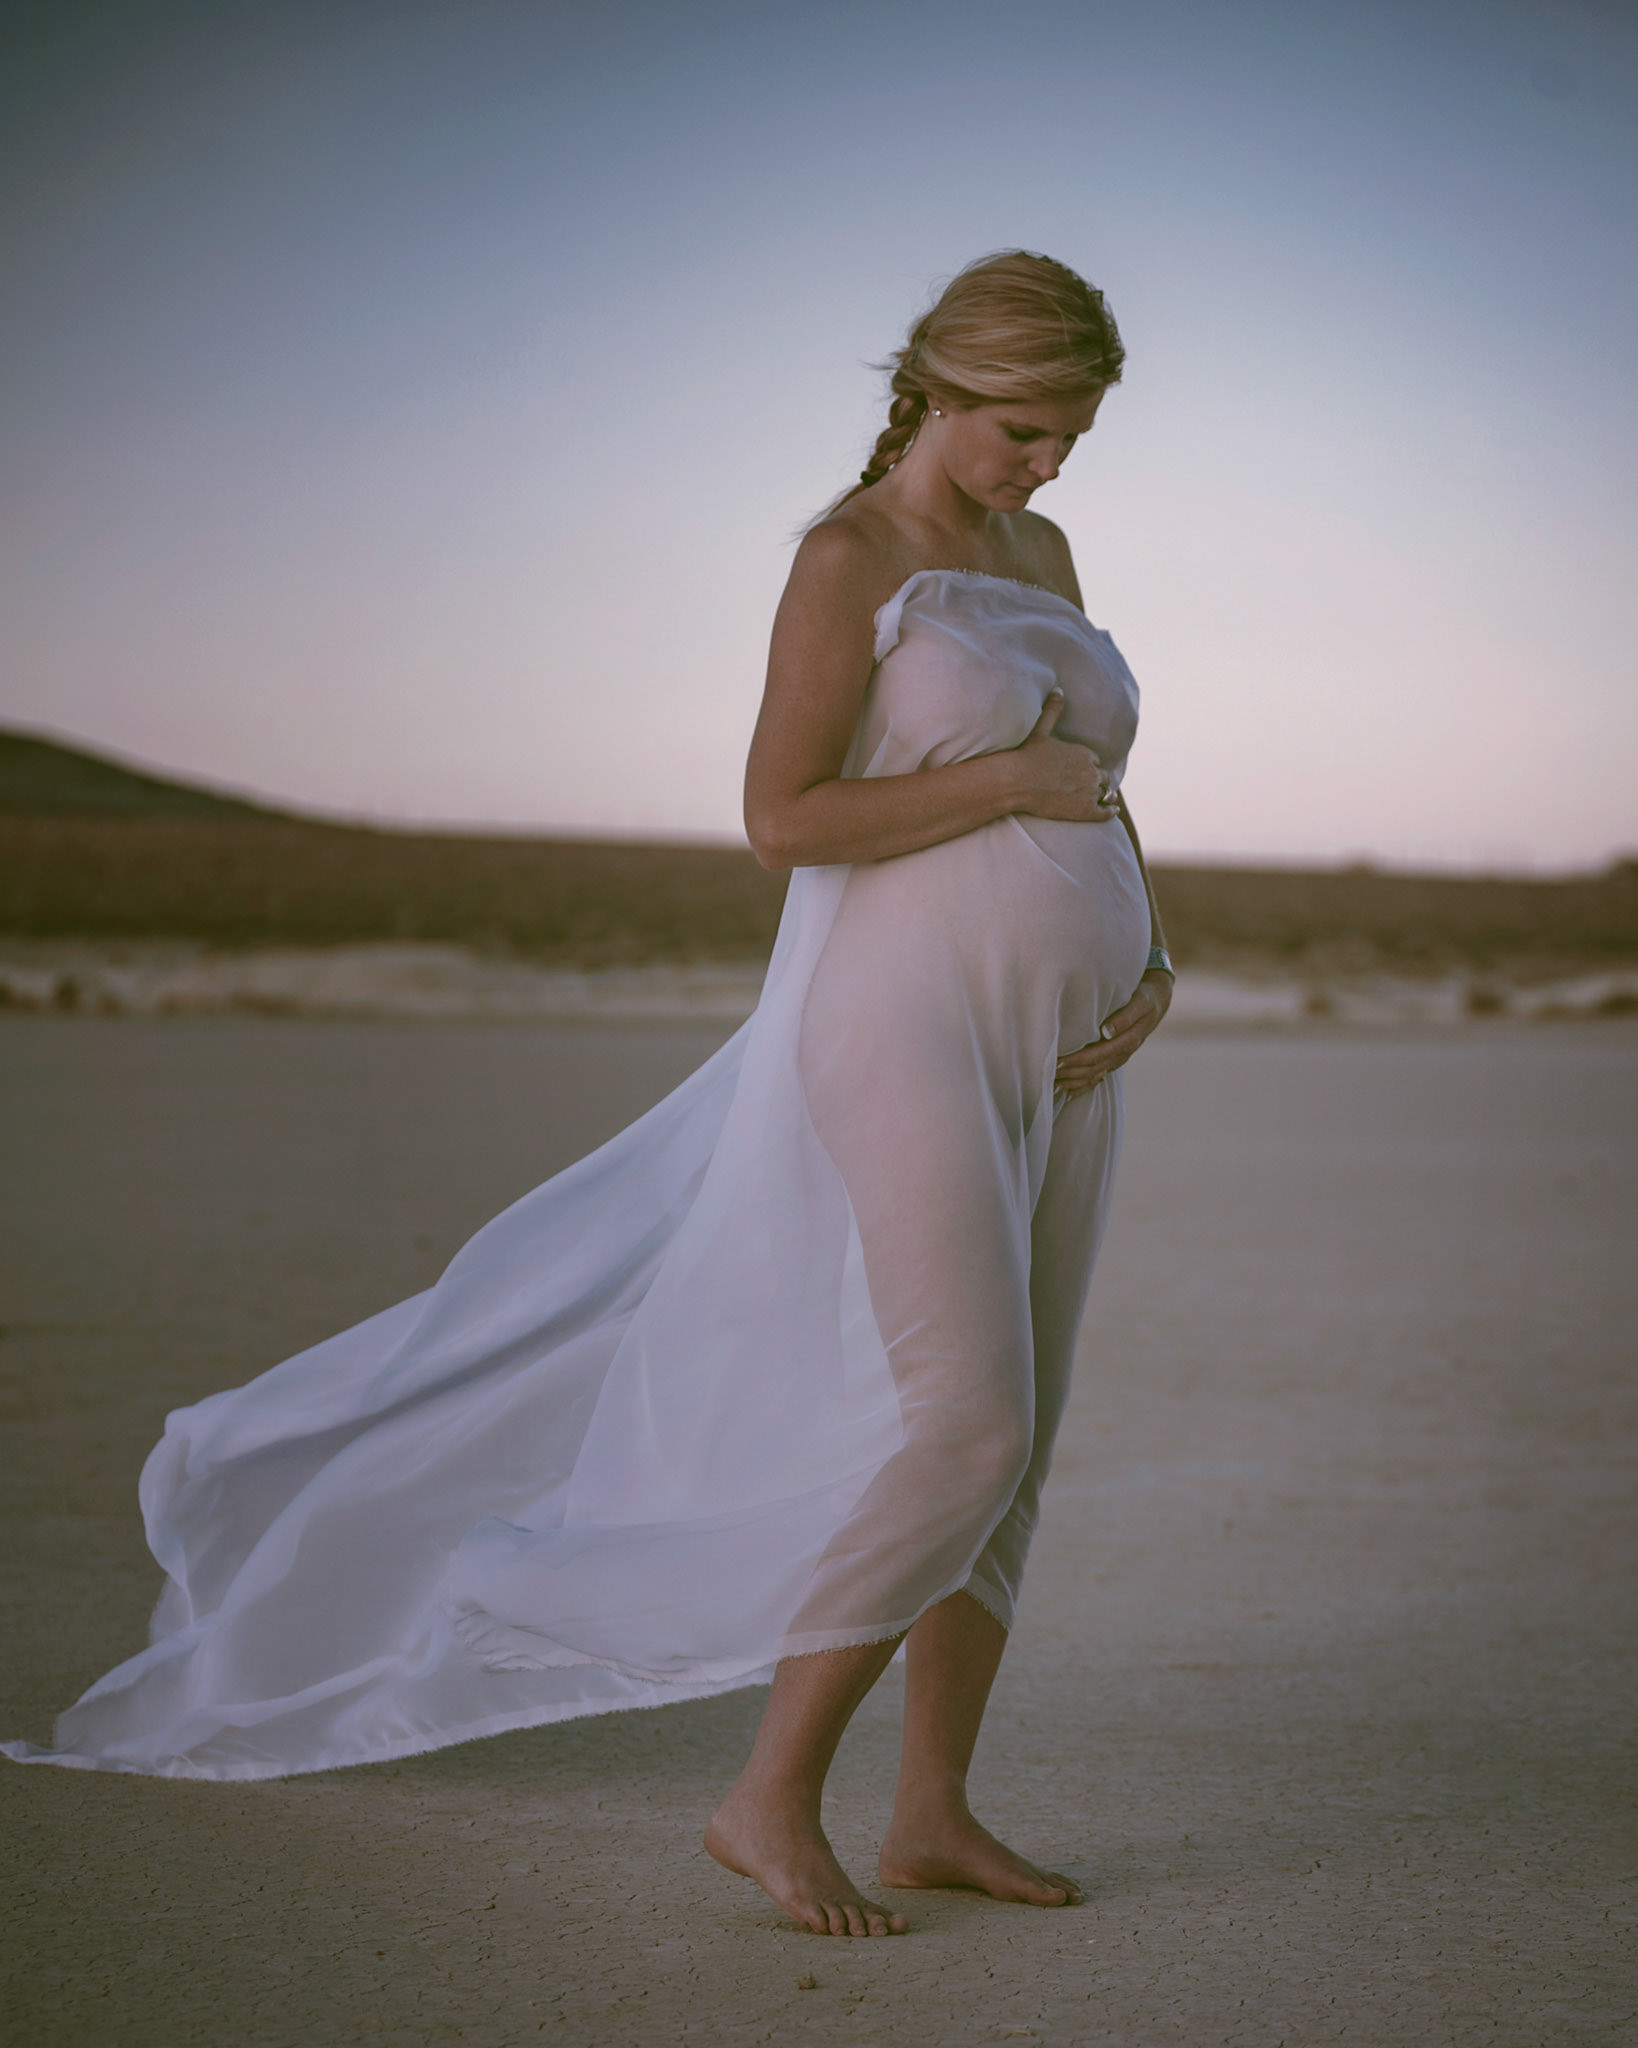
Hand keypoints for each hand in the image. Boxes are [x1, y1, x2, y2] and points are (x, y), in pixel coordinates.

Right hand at [1007, 691, 1119, 822]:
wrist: (1016, 782)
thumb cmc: (1026, 757)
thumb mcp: (1040, 730)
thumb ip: (1052, 711)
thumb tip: (1059, 689)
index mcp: (1082, 753)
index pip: (1094, 760)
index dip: (1090, 765)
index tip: (1085, 769)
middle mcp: (1090, 771)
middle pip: (1101, 776)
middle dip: (1098, 779)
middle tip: (1097, 785)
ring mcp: (1089, 792)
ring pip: (1106, 793)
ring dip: (1106, 795)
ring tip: (1108, 798)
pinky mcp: (1085, 810)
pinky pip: (1105, 811)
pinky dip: (1110, 811)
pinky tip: (1113, 810)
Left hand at [1054, 971, 1172, 1096]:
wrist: (1155, 1001)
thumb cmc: (1146, 997)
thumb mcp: (1140, 1002)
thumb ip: (1125, 1016)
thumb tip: (1106, 1031)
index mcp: (1129, 1040)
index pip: (1098, 1054)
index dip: (1077, 1059)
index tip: (1057, 1061)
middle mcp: (1123, 1053)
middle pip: (1093, 1068)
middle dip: (1069, 1073)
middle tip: (1046, 1075)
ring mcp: (1119, 1059)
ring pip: (1093, 1076)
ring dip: (1073, 1083)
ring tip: (1051, 1087)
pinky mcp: (1115, 1059)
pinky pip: (1098, 1077)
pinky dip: (1082, 1086)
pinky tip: (1067, 1094)